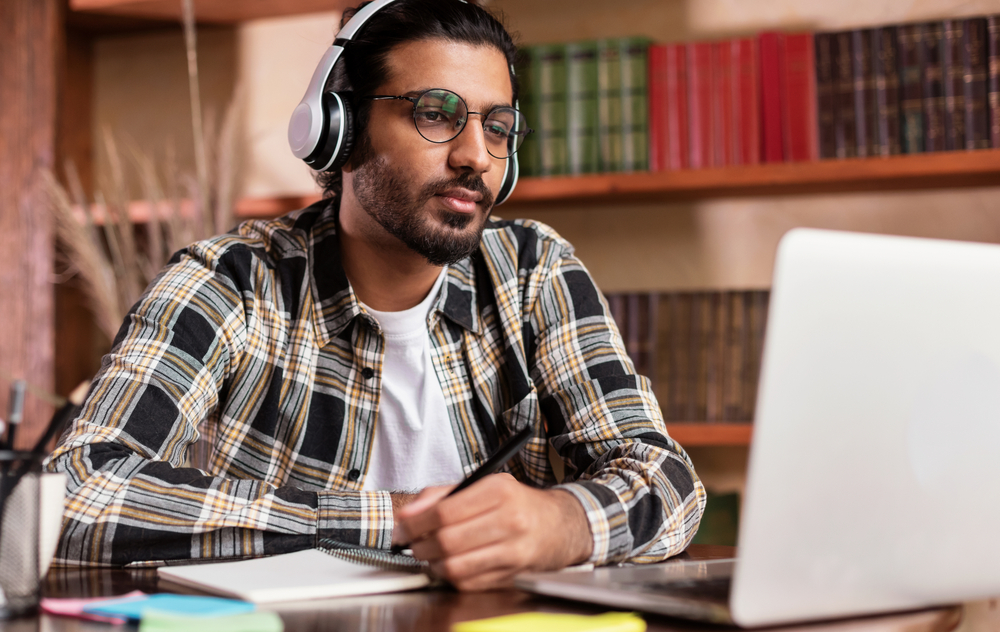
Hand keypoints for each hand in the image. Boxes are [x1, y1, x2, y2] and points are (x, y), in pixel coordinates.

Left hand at [393, 474, 592, 590]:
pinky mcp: (513, 574)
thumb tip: (408, 515)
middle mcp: (510, 520)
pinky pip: (468, 582)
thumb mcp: (484, 484)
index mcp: (500, 491)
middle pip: (447, 540)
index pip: (445, 511)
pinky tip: (451, 564)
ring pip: (455, 566)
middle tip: (413, 542)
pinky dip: (451, 576)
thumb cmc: (516, 503)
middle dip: (420, 544)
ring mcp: (514, 551)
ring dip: (433, 563)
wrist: (558, 526)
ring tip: (430, 553)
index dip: (416, 522)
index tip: (403, 527)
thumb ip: (442, 494)